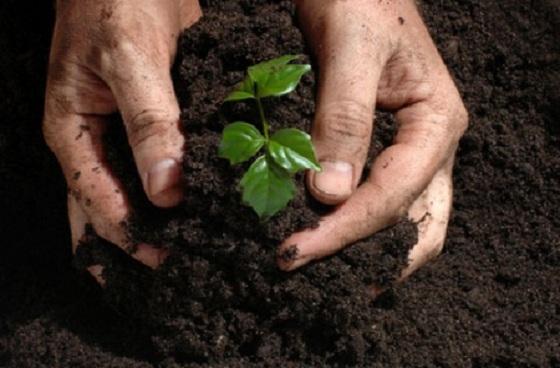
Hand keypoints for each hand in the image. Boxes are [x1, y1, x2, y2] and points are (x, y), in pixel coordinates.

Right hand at [43, 0, 200, 280]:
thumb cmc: (114, 2)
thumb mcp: (128, 58)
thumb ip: (147, 122)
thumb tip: (165, 191)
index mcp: (71, 132)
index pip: (96, 201)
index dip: (127, 236)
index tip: (164, 260)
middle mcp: (88, 140)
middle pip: (102, 208)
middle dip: (130, 242)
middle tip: (170, 271)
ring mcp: (112, 133)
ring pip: (122, 193)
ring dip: (144, 225)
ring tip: (175, 255)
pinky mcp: (139, 123)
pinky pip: (145, 168)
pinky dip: (161, 193)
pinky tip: (183, 209)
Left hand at [278, 0, 467, 282]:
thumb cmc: (359, 0)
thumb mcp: (352, 51)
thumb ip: (343, 120)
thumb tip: (328, 194)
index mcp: (436, 123)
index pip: (394, 195)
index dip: (345, 229)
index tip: (294, 251)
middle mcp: (431, 145)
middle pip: (414, 225)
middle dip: (364, 257)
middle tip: (304, 268)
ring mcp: (411, 150)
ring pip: (402, 220)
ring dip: (362, 249)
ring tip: (314, 266)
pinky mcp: (385, 149)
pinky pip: (379, 200)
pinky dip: (354, 224)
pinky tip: (322, 232)